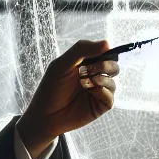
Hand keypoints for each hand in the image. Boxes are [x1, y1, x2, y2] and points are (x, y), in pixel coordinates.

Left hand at [15, 39, 117, 156]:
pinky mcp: (101, 105)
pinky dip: (102, 91)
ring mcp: (99, 91)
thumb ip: (82, 50)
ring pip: (113, 79)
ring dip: (101, 78)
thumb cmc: (51, 88)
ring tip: (85, 82)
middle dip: (104, 65)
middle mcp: (95, 76)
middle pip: (113, 65)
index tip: (97, 53)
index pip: (104, 53)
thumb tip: (107, 43)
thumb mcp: (62, 64)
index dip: (104, 51)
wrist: (45, 114)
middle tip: (87, 70)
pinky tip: (90, 91)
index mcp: (86, 64)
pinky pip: (110, 95)